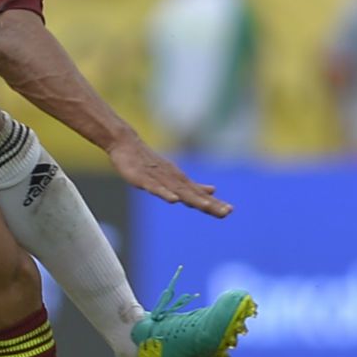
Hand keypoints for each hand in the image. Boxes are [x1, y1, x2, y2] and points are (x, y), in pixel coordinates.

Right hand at [107, 132, 231, 217]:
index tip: (230, 211)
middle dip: (210, 204)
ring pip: (178, 192)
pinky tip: (173, 200)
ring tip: (206, 207)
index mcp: (181, 182)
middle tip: (227, 212)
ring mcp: (159, 179)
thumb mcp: (174, 175)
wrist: (127, 144)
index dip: (214, 204)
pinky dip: (165, 194)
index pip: (200, 195)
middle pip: (194, 195)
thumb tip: (214, 191)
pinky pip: (155, 188)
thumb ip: (193, 186)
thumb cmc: (149, 162)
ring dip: (193, 199)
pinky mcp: (143, 179)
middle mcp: (173, 180)